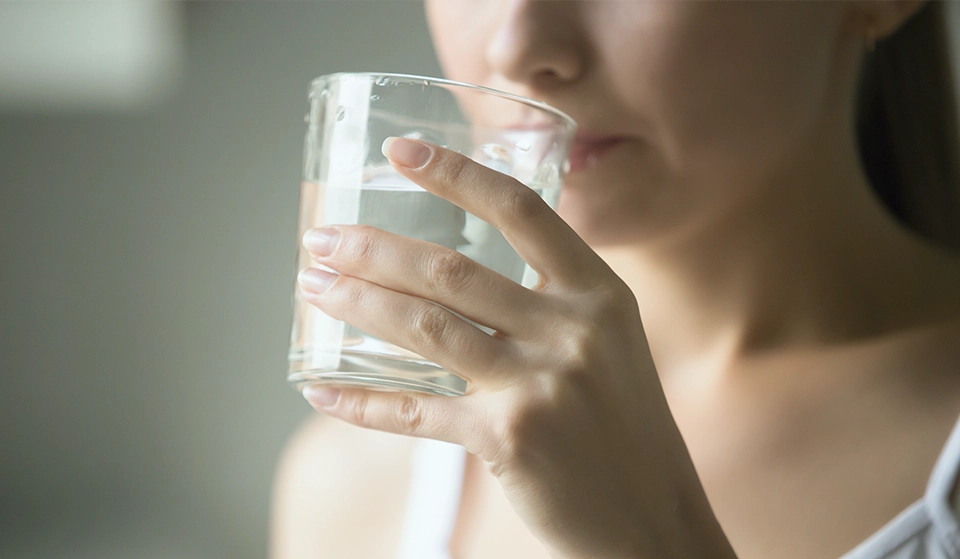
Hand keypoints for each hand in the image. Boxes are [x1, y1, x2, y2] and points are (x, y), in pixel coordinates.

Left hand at [297, 137, 735, 558]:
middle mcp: (573, 329)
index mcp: (599, 292)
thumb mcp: (610, 343)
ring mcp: (541, 384)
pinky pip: (415, 411)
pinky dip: (361, 400)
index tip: (399, 150)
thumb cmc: (621, 425)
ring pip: (427, 327)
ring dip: (358, 303)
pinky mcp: (508, 439)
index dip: (455, 173)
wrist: (652, 518)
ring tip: (313, 287)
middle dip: (374, 248)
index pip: (520, 209)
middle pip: (453, 270)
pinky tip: (321, 389)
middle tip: (323, 239)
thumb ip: (551, 301)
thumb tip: (458, 272)